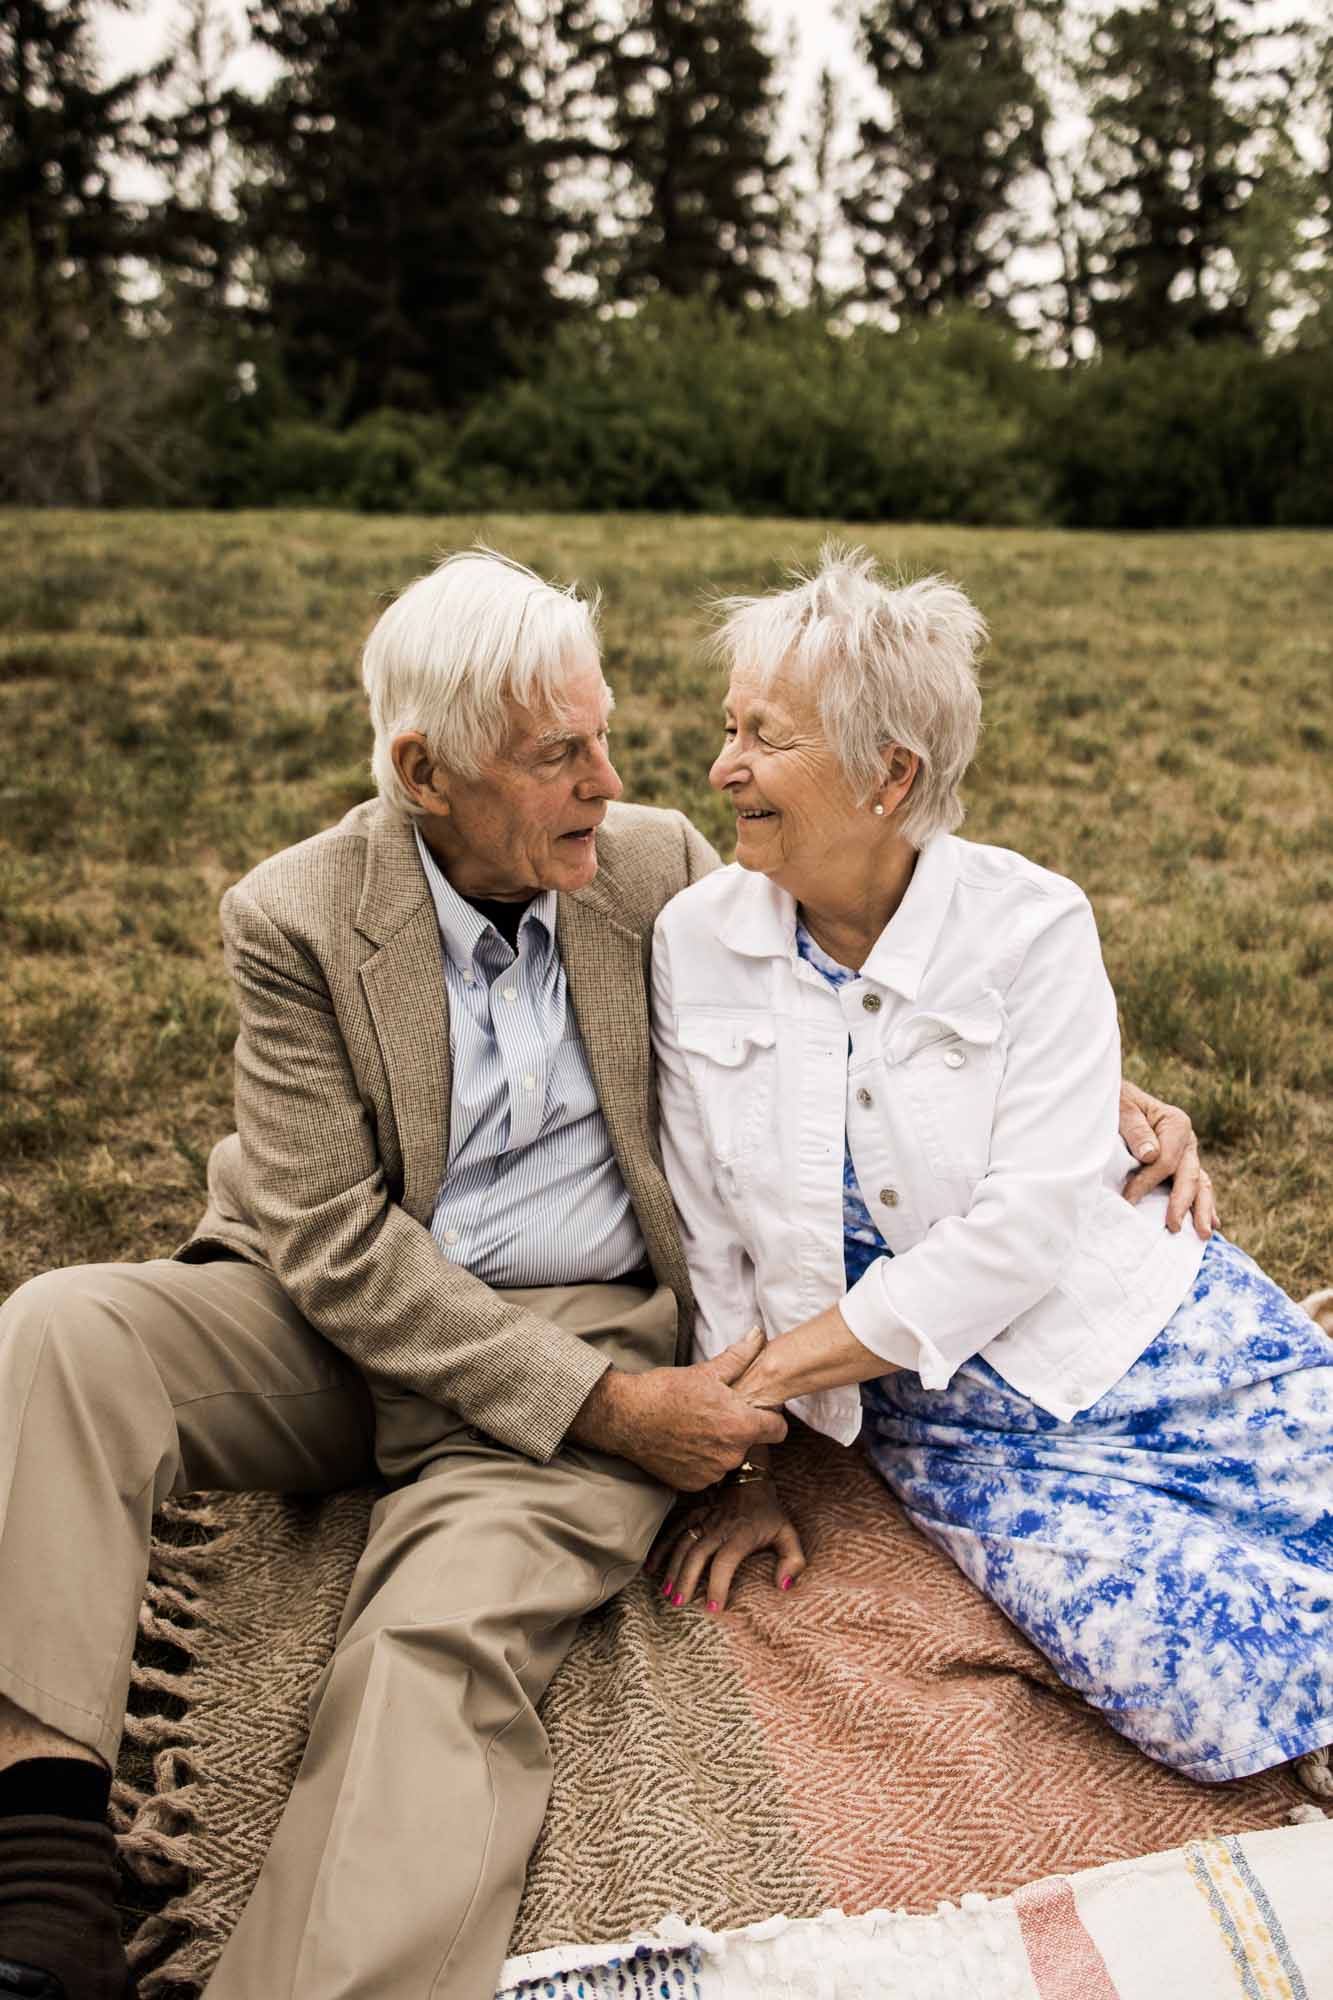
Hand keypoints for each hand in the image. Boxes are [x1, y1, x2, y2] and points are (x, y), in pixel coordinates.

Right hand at [568, 1327, 787, 1491]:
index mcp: (740, 1425)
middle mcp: (731, 1455)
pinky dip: (700, 1461)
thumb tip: (758, 1335)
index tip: (756, 1410)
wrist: (626, 1416)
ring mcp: (712, 1473)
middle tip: (715, 1413)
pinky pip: (708, 1473)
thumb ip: (740, 1357)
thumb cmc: (666, 1391)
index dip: (770, 1418)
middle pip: (751, 1443)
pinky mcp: (693, 1485)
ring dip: (719, 1447)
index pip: (779, 1430)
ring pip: (728, 1459)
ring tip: (696, 1427)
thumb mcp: (706, 1371)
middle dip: (739, 1430)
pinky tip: (684, 1443)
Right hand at [648, 1477, 806, 1611]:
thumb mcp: (789, 1535)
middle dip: (687, 1580)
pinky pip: (673, 1531)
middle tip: (679, 1603)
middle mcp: (719, 1528)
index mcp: (741, 1535)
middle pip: (698, 1555)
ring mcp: (704, 1521)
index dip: (718, 1584)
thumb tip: (784, 1586)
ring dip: (673, 1568)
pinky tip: (651, 1567)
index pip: (725, 1561)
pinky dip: (661, 1548)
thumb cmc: (770, 1515)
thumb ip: (793, 1561)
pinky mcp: (694, 1516)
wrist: (751, 1480)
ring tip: (667, 1592)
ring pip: (683, 1545)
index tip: (714, 1607)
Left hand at [1118, 1079, 1216, 1238]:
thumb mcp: (1123, 1109)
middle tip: (1173, 1227)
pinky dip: (1204, 1205)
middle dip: (1183, 1204)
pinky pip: (1197, 1188)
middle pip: (1190, 1176)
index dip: (1148, 1181)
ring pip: (1200, 1185)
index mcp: (1176, 1124)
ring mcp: (1188, 1155)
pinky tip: (1211, 1223)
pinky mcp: (1183, 1167)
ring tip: (1203, 1234)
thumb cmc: (1118, 1104)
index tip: (1128, 1199)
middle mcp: (1187, 1141)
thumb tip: (1151, 1155)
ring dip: (1202, 1210)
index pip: (1166, 1161)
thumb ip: (1136, 1130)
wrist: (1119, 1100)